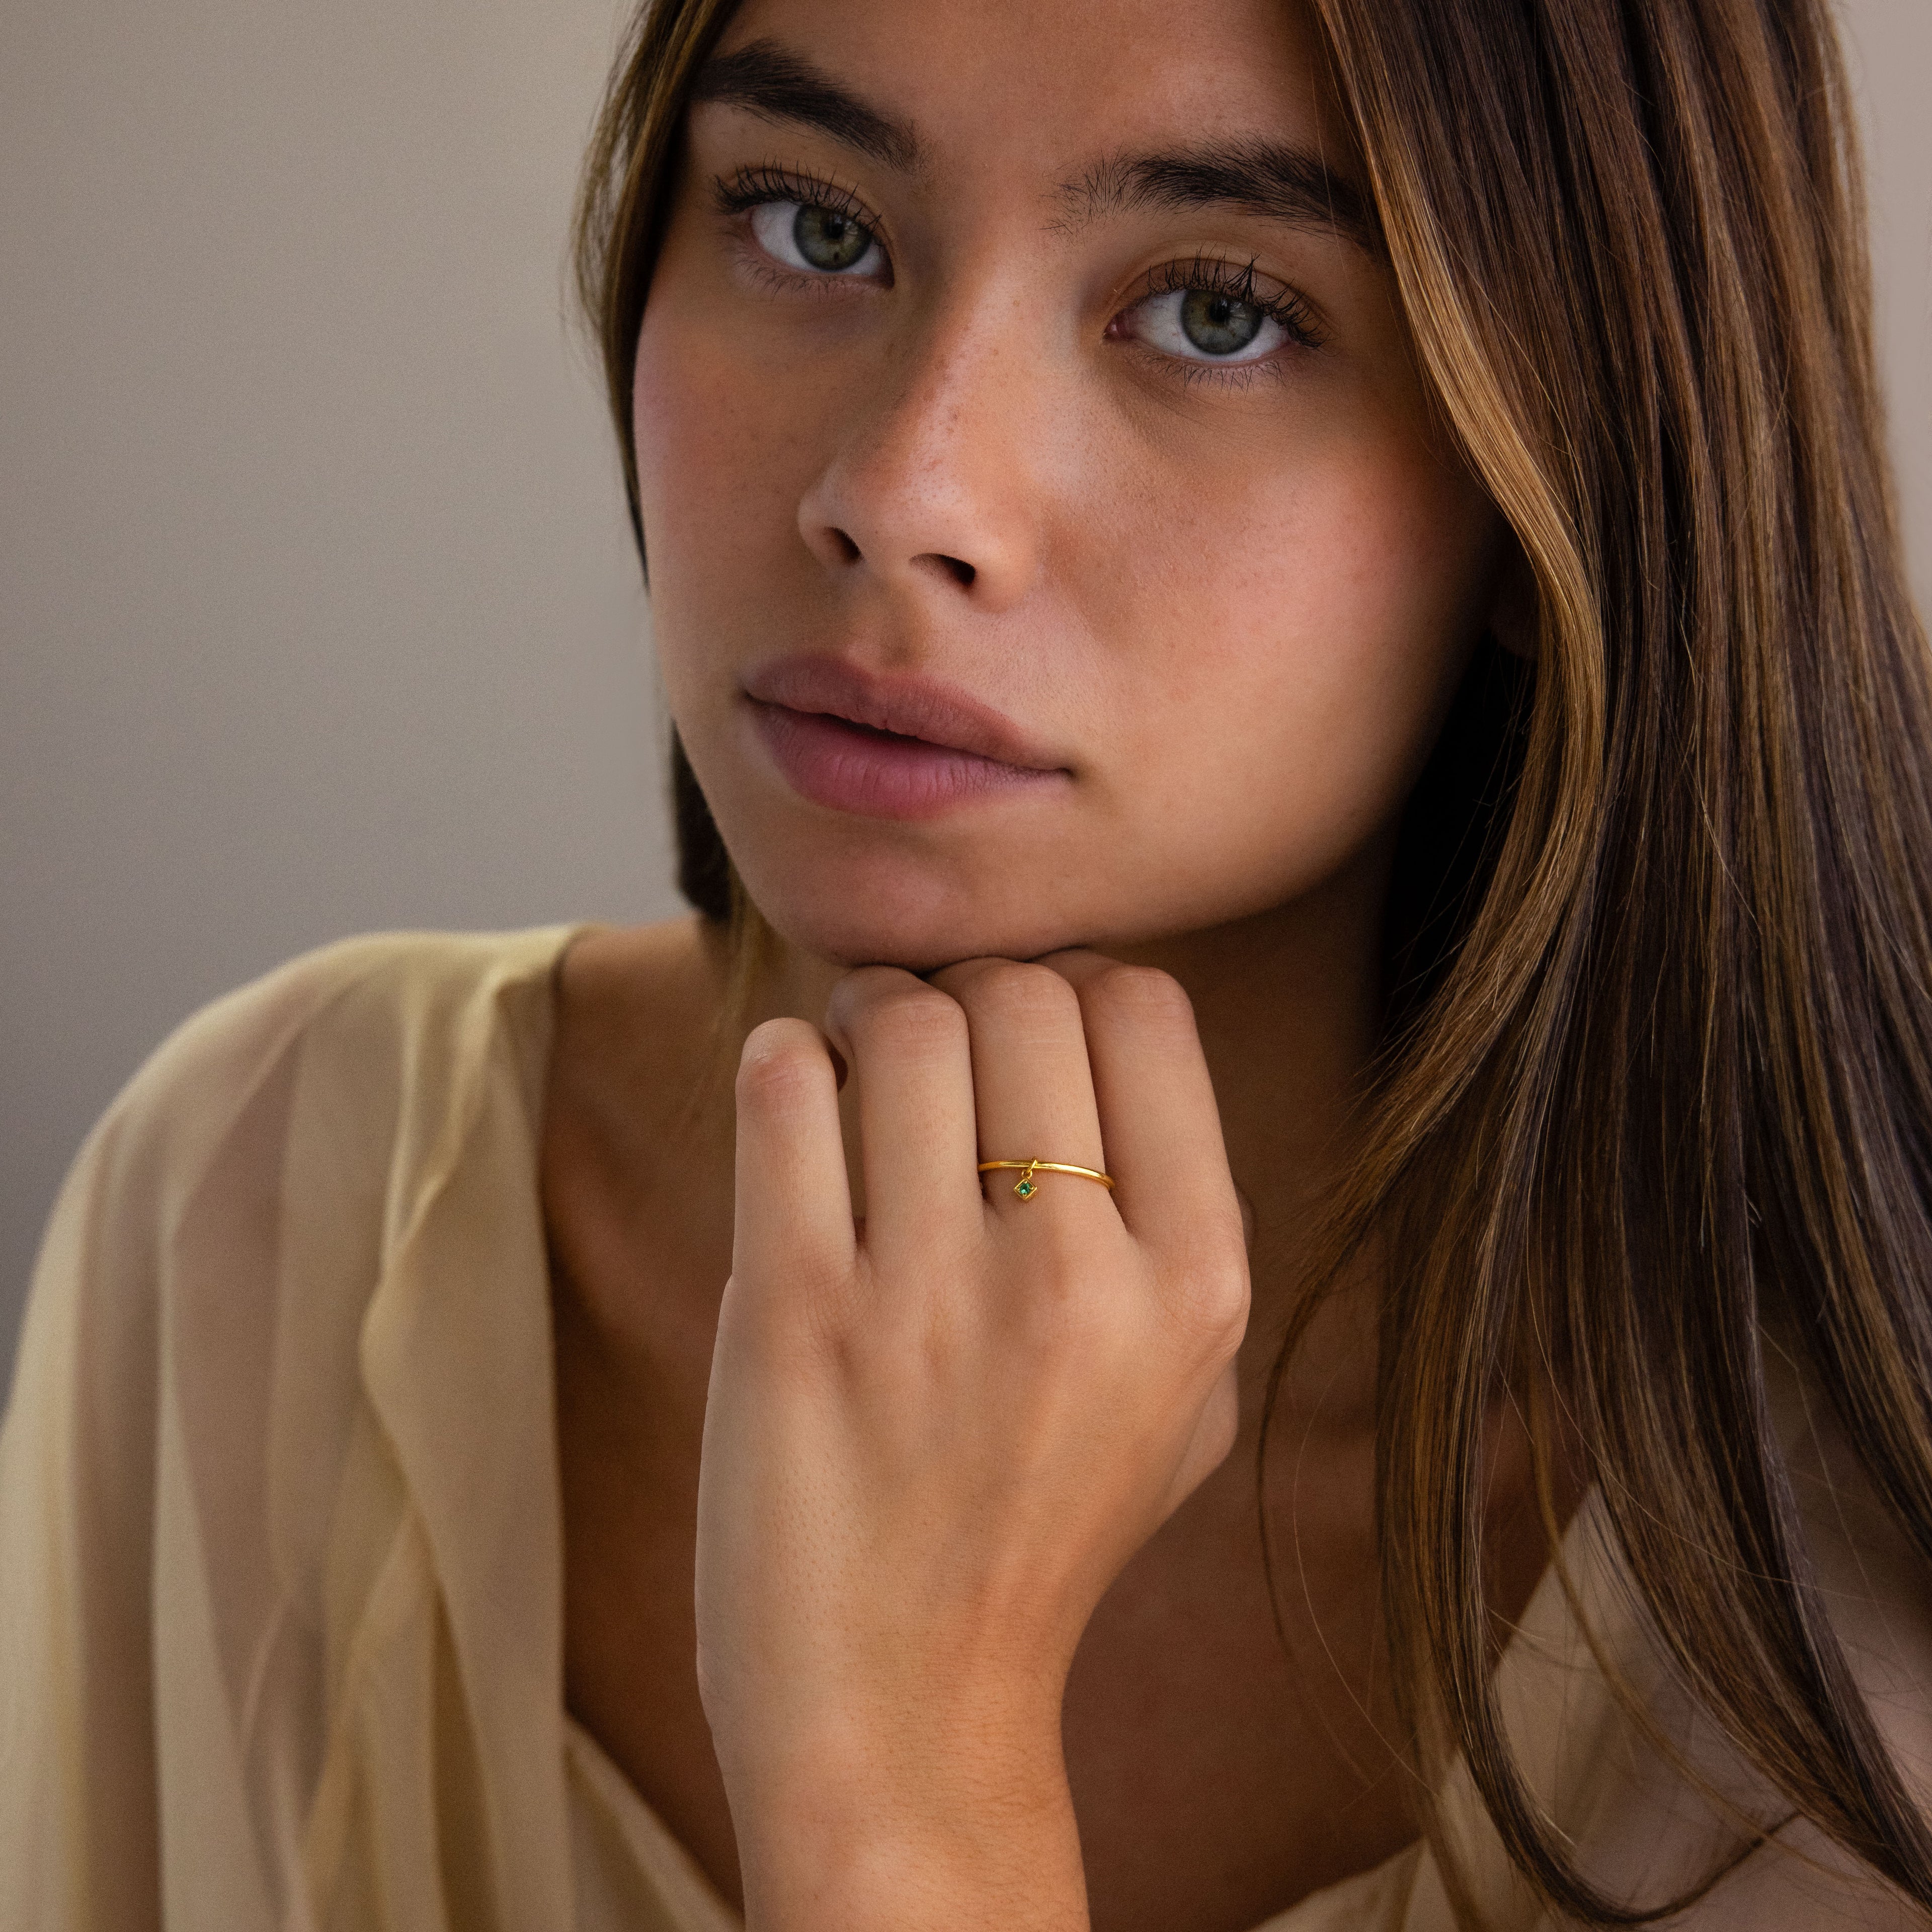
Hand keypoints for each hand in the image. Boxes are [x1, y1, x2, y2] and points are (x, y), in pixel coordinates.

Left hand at [696, 951, 1249, 1930]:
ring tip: (846, 1071)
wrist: (905, 1713)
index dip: (1071, 988)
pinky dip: (779, 1063)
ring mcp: (937, 1301)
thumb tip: (1099, 1032)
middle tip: (920, 1053)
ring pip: (901, 1021)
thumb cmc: (1042, 1534)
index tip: (1021, 1040)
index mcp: (1202, 1284)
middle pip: (1021, 993)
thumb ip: (1173, 1224)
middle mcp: (1085, 1281)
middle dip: (960, 994)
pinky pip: (782, 1091)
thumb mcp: (1186, 1398)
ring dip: (859, 1015)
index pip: (1145, 1005)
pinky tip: (789, 1103)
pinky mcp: (796, 1318)